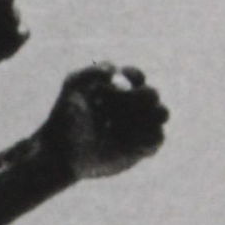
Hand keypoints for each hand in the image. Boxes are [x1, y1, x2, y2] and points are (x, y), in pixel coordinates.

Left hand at [43, 64, 169, 180]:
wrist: (63, 154)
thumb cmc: (65, 120)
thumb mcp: (72, 91)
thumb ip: (90, 74)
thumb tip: (114, 71)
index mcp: (117, 88)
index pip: (135, 77)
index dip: (133, 77)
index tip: (122, 84)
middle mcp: (132, 105)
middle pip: (152, 94)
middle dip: (140, 98)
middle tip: (121, 108)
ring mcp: (140, 125)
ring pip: (161, 113)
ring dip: (148, 116)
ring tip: (122, 127)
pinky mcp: (143, 147)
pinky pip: (157, 138)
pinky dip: (146, 138)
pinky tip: (126, 143)